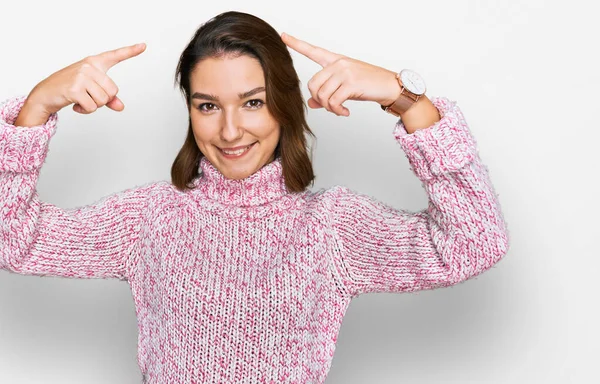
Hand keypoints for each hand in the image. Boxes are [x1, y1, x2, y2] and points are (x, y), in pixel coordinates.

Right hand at [26, 43, 146, 115]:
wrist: (44, 94)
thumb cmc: (69, 88)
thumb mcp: (91, 90)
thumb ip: (108, 98)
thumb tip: (121, 106)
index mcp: (94, 63)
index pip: (115, 55)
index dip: (131, 51)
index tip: (144, 46)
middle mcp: (88, 66)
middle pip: (113, 91)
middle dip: (102, 100)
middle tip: (87, 96)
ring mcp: (81, 76)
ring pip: (103, 100)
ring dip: (93, 106)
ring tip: (80, 99)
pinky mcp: (74, 89)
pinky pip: (92, 107)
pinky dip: (85, 110)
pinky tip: (75, 104)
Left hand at [281, 32, 400, 116]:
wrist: (390, 85)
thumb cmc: (368, 85)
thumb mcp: (345, 88)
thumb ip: (327, 94)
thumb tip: (312, 103)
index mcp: (335, 60)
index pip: (313, 51)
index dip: (296, 44)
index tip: (283, 36)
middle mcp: (338, 64)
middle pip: (313, 84)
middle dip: (318, 99)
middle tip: (330, 106)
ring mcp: (344, 72)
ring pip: (322, 95)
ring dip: (329, 108)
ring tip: (339, 110)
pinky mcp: (351, 83)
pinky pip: (333, 102)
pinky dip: (337, 111)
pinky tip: (344, 111)